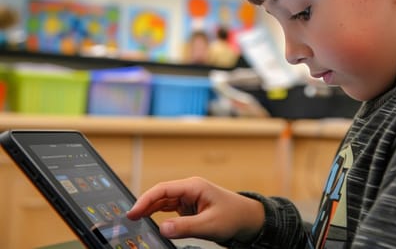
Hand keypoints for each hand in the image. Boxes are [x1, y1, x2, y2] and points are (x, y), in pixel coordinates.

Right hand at [127, 177, 264, 242]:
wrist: (248, 219)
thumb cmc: (233, 216)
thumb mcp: (209, 225)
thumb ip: (185, 227)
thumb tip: (163, 229)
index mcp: (193, 186)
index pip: (163, 190)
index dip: (145, 200)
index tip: (133, 212)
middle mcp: (189, 189)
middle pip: (160, 194)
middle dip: (144, 205)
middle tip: (129, 220)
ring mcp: (189, 197)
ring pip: (163, 202)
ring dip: (150, 210)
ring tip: (135, 222)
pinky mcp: (189, 206)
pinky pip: (169, 209)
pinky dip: (159, 215)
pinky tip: (150, 222)